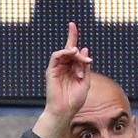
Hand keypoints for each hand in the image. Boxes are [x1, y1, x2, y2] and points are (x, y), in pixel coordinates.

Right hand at [33, 22, 92, 137]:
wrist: (64, 111)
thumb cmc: (75, 100)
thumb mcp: (85, 81)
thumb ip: (85, 66)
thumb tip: (84, 49)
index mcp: (73, 69)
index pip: (74, 52)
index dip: (73, 38)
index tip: (73, 26)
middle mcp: (65, 67)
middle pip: (69, 49)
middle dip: (72, 39)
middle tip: (74, 28)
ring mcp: (58, 68)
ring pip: (64, 52)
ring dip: (73, 52)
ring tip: (78, 55)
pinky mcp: (51, 71)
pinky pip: (56, 56)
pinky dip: (64, 52)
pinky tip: (72, 53)